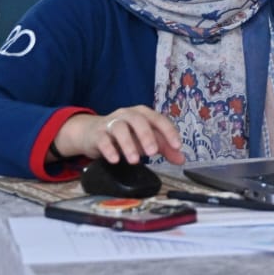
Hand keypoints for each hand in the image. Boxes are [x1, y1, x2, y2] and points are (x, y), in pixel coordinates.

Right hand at [52, 107, 185, 165]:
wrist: (92, 133)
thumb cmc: (125, 135)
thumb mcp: (146, 140)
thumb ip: (164, 148)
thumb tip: (181, 159)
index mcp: (143, 114)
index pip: (159, 119)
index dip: (169, 132)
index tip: (177, 146)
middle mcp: (128, 114)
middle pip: (139, 121)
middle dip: (147, 136)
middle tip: (153, 153)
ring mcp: (111, 122)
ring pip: (120, 128)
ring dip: (128, 145)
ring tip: (135, 160)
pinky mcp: (97, 133)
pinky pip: (102, 139)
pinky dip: (109, 149)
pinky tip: (115, 160)